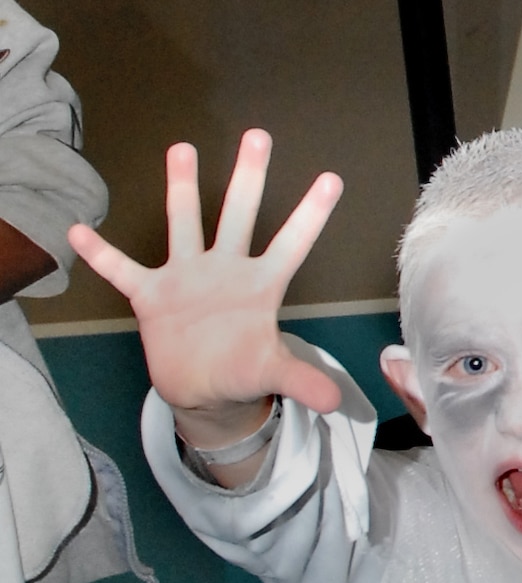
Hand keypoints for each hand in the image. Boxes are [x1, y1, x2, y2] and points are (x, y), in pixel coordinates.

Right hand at [68, 129, 343, 443]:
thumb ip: (302, 381)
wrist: (203, 389)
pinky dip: (101, 254)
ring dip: (181, 189)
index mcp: (259, 286)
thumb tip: (335, 402)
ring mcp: (186, 277)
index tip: (332, 179)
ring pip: (184, 224)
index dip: (310, 216)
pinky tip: (79, 231)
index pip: (290, 245)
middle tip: (258, 135)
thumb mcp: (273, 375)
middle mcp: (224, 270)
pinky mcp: (152, 295)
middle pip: (238, 216)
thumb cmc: (241, 373)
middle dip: (248, 179)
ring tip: (182, 149)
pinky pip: (121, 270)